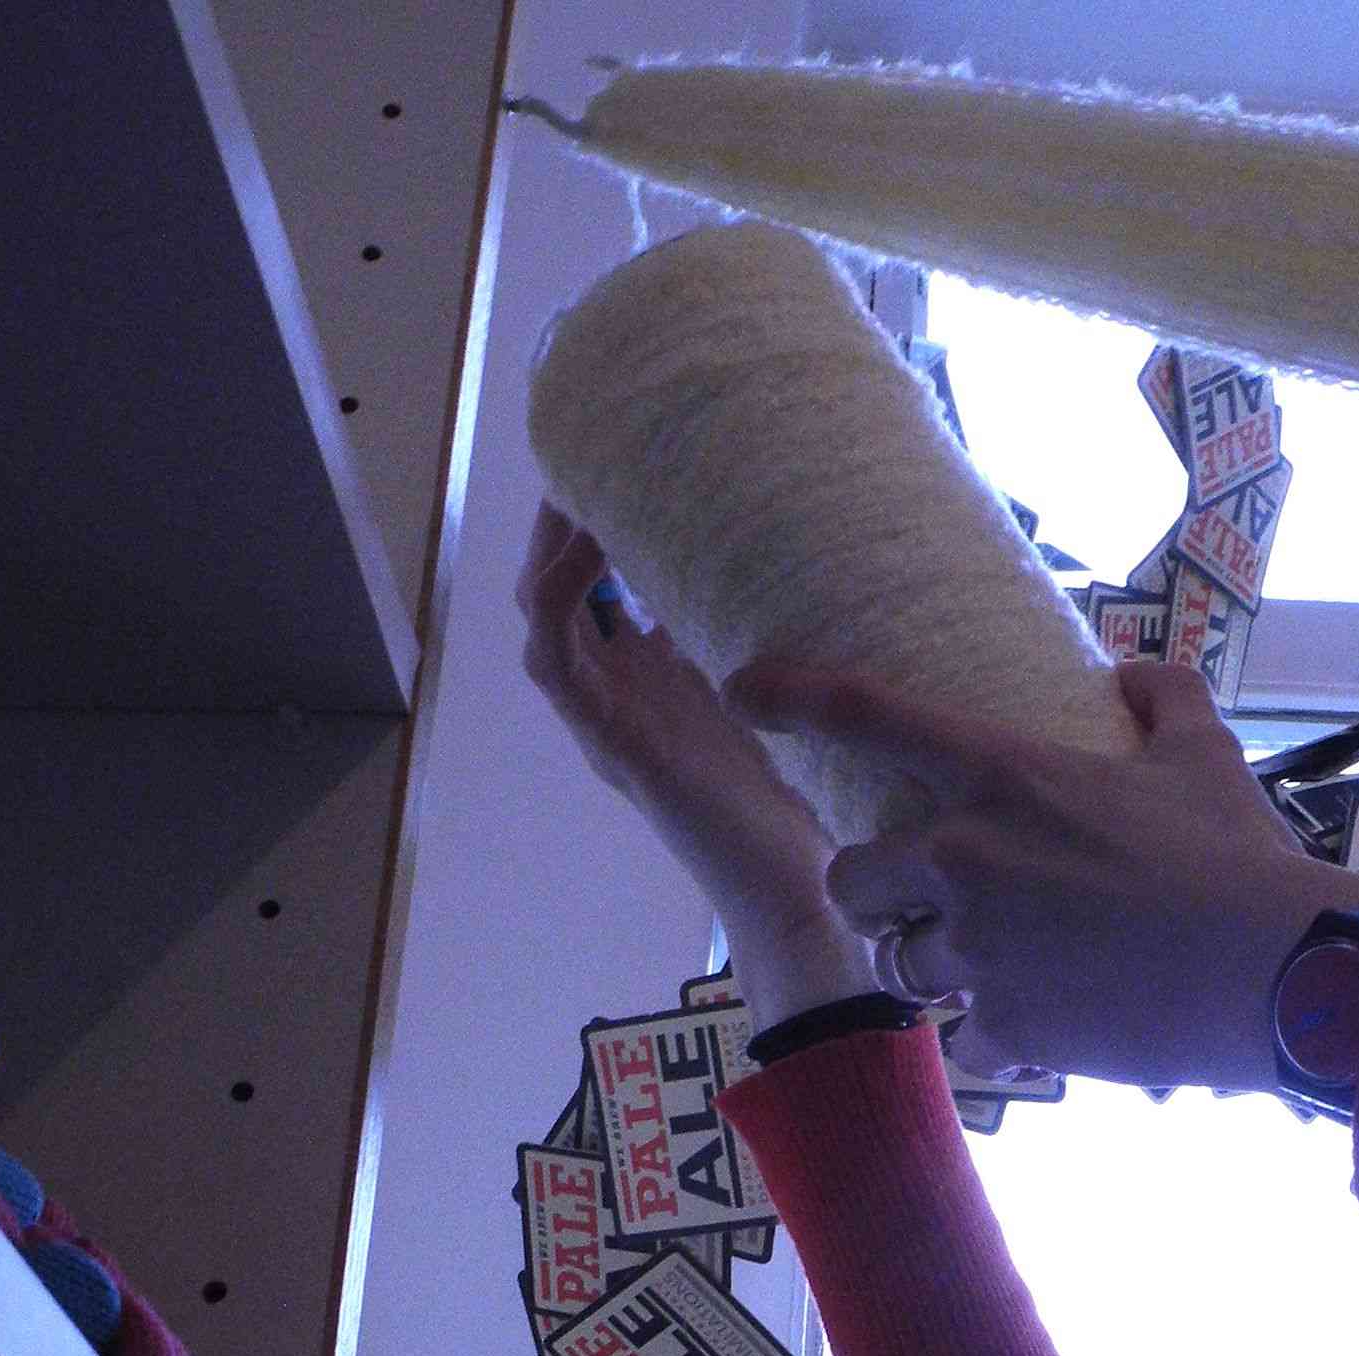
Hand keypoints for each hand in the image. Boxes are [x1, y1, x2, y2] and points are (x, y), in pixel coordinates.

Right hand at [516, 503, 875, 1026]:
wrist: (804, 893)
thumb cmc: (802, 801)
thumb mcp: (784, 694)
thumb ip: (777, 639)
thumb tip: (816, 558)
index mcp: (654, 682)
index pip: (601, 586)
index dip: (599, 523)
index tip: (629, 462)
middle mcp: (621, 697)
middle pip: (560, 590)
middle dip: (567, 523)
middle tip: (600, 460)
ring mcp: (609, 722)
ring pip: (541, 618)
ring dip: (551, 552)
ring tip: (581, 494)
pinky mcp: (614, 747)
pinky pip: (555, 664)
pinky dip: (557, 604)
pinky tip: (584, 557)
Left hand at [723, 656, 1358, 1089]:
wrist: (1276, 972)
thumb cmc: (1240, 855)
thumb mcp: (1203, 752)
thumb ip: (1157, 696)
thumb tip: (1128, 673)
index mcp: (1003, 774)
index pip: (868, 716)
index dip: (791, 696)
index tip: (742, 690)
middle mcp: (967, 858)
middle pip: (855, 878)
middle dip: (881, 894)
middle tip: (933, 903)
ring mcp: (978, 950)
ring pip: (906, 966)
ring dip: (944, 969)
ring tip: (1012, 969)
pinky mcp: (1005, 1027)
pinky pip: (966, 1038)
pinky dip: (999, 1038)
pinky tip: (1054, 1027)